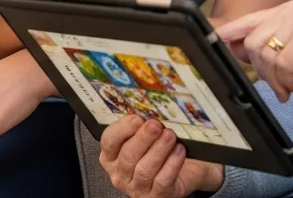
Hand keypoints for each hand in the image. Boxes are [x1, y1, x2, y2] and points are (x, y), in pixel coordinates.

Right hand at [99, 116, 222, 196]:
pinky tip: (179, 151)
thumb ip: (141, 124)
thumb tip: (148, 105)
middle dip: (143, 138)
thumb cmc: (159, 150)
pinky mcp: (156, 196)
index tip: (136, 118)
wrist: (183, 172)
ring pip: (144, 169)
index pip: (109, 141)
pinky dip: (171, 164)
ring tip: (170, 135)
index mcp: (111, 156)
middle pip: (128, 155)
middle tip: (156, 125)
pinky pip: (162, 180)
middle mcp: (120, 174)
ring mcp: (137, 188)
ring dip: (158, 150)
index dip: (122, 129)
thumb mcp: (146, 137)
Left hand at [215, 0, 292, 101]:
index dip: (230, 33)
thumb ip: (271, 46)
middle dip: (258, 69)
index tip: (215, 44)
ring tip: (288, 89)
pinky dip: (286, 81)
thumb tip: (237, 49)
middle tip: (277, 86)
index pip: (251, 19)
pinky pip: (283, 63)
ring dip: (273, 79)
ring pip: (266, 52)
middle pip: (253, 39)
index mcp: (290, 8)